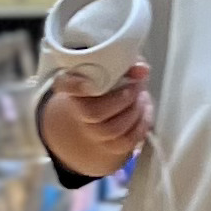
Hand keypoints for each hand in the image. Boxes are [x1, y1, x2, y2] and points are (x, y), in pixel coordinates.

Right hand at [42, 62, 152, 176]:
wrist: (94, 113)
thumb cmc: (102, 86)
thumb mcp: (109, 67)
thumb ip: (125, 64)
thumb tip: (142, 69)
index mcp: (71, 85)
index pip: (65, 84)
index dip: (76, 86)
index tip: (90, 84)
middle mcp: (77, 110)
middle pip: (94, 113)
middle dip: (122, 99)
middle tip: (136, 86)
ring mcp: (92, 131)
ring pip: (112, 129)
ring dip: (134, 111)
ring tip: (141, 97)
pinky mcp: (109, 145)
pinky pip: (127, 141)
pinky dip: (142, 125)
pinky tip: (144, 110)